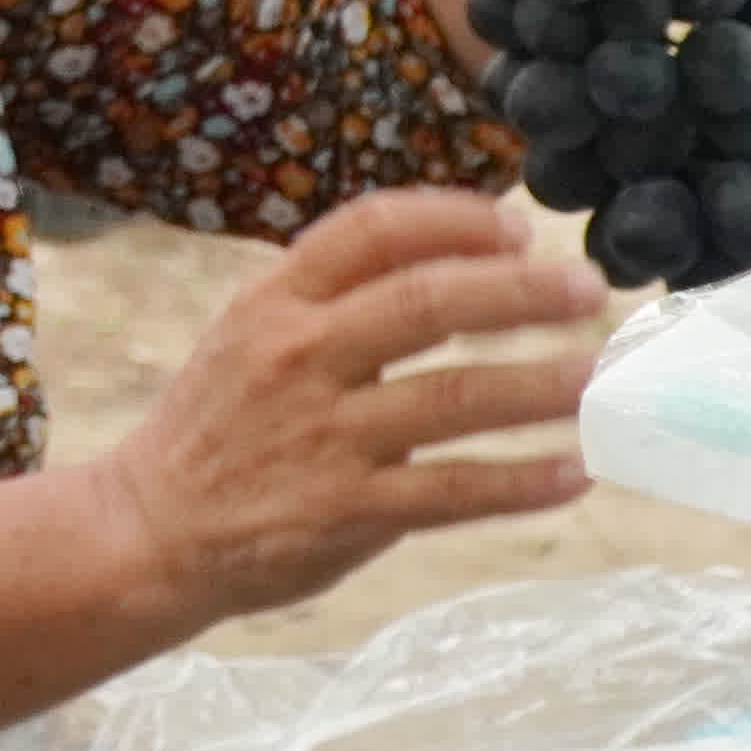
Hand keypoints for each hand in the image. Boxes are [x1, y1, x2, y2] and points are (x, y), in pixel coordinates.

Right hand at [89, 190, 601, 623]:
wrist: (150, 530)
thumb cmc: (220, 424)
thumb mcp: (250, 333)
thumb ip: (332, 296)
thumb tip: (457, 254)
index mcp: (273, 302)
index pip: (371, 230)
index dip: (453, 219)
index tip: (518, 227)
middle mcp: (298, 357)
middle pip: (427, 303)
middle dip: (520, 291)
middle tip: (589, 290)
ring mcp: (323, 436)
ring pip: (455, 398)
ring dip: (540, 385)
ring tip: (600, 379)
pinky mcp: (346, 512)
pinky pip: (453, 491)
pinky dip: (522, 482)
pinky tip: (575, 473)